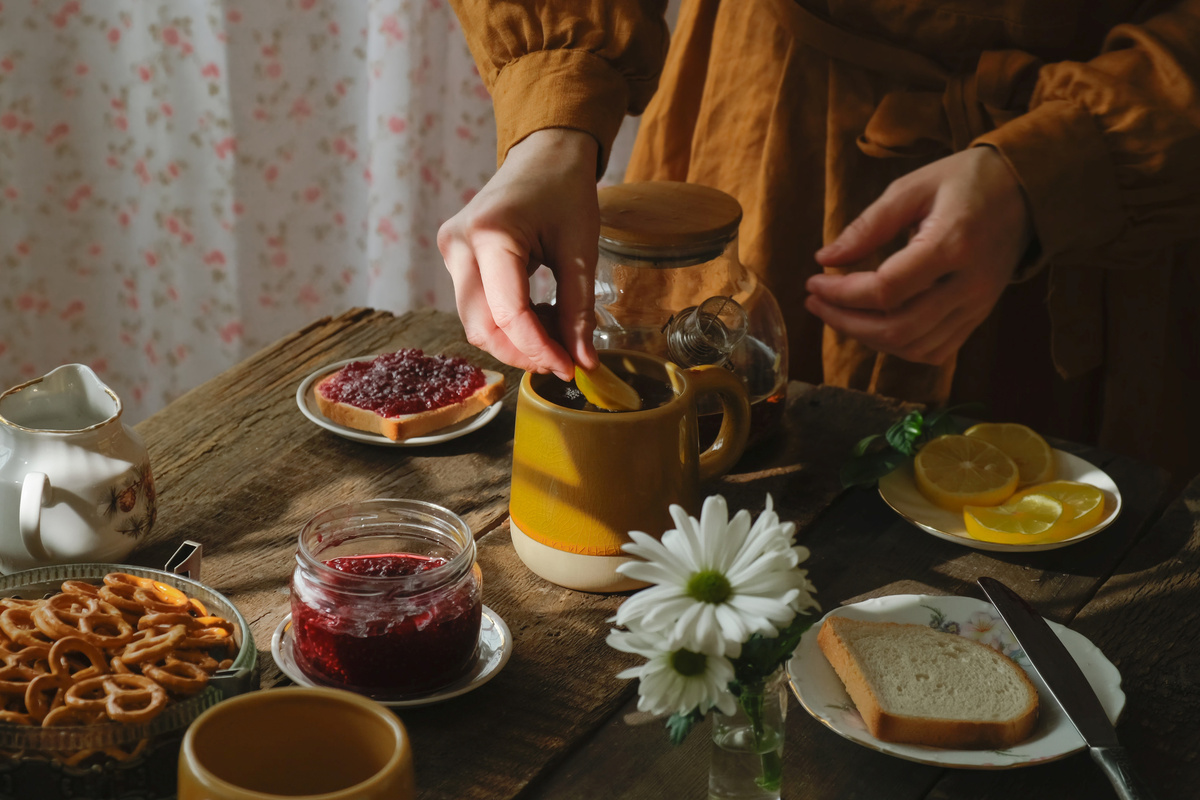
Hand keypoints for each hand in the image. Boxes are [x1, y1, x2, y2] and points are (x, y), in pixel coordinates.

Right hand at [437, 128, 600, 380]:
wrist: (543, 154)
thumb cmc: (565, 190)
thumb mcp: (580, 251)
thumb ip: (579, 309)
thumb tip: (583, 361)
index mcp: (490, 233)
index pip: (508, 314)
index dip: (539, 349)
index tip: (570, 367)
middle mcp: (459, 244)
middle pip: (482, 328)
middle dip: (523, 352)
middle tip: (564, 359)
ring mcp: (451, 252)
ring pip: (476, 324)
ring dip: (516, 341)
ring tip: (556, 332)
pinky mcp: (455, 259)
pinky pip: (477, 308)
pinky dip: (508, 324)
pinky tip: (540, 316)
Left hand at [805, 147, 1033, 365]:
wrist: (1028, 190)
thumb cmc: (967, 180)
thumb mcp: (913, 187)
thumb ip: (868, 225)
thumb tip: (825, 259)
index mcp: (952, 244)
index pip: (887, 290)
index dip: (841, 294)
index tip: (813, 282)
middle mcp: (969, 284)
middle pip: (898, 328)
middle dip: (846, 322)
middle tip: (816, 304)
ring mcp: (978, 306)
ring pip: (913, 346)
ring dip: (867, 338)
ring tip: (838, 314)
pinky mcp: (979, 317)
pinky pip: (934, 351)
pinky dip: (897, 347)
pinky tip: (873, 326)